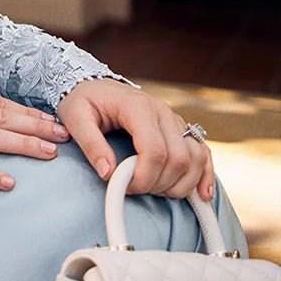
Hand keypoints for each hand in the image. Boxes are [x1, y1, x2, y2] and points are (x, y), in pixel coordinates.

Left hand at [55, 78, 215, 200]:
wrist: (93, 85)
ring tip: (155, 190)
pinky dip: (205, 175)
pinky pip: (203, 152)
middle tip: (136, 189)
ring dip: (181, 184)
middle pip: (179, 158)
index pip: (155, 150)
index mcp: (138, 107)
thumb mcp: (75, 117)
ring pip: (195, 158)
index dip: (144, 177)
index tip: (125, 187)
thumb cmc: (83, 100)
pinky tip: (202, 195)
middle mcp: (163, 111)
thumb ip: (90, 144)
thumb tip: (107, 173)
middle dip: (159, 184)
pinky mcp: (180, 130)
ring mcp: (175, 120)